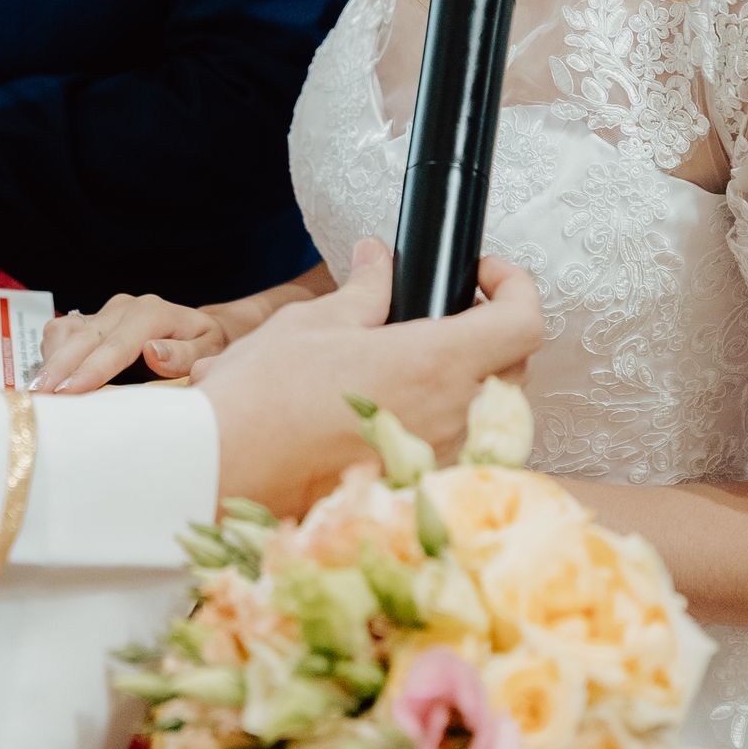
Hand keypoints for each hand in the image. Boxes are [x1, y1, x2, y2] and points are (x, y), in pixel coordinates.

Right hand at [32, 295, 229, 391]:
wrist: (197, 329)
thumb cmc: (205, 345)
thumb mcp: (209, 349)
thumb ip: (185, 354)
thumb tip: (153, 352)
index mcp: (151, 313)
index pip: (116, 344)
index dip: (91, 369)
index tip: (68, 392)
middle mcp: (123, 308)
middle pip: (83, 337)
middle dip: (58, 368)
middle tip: (37, 399)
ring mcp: (103, 313)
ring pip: (65, 331)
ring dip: (50, 362)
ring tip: (36, 394)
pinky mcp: (90, 321)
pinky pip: (61, 333)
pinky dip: (50, 355)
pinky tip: (46, 381)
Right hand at [199, 239, 542, 518]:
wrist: (224, 467)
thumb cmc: (265, 394)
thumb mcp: (316, 321)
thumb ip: (365, 290)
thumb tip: (378, 258)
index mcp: (436, 365)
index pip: (524, 324)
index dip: (515, 287)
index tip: (482, 275)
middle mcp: (451, 419)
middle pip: (512, 369)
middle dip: (490, 332)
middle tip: (443, 311)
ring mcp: (436, 461)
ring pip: (485, 412)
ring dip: (463, 380)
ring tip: (407, 359)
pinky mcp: (413, 490)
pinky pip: (451, 448)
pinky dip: (435, 420)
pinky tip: (389, 405)